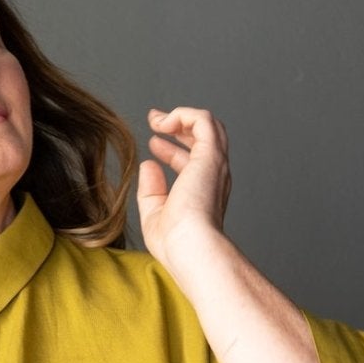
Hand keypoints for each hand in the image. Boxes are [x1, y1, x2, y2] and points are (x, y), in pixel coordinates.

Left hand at [136, 106, 232, 267]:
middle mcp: (214, 176)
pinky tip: (163, 122)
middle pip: (204, 138)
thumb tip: (148, 164)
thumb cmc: (174, 242)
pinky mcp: (211, 156)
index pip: (192, 161)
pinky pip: (203, 120)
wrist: (190, 248)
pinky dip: (183, 114)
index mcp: (203, 191)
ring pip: (208, 125)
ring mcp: (214, 165)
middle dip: (180, 124)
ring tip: (157, 118)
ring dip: (182, 116)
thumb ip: (151, 189)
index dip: (171, 148)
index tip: (153, 143)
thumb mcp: (155, 213)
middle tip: (155, 120)